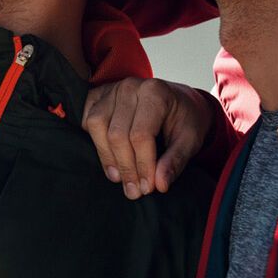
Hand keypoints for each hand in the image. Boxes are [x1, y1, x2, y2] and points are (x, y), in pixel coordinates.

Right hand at [82, 78, 210, 198]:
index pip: (140, 135)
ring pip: (96, 126)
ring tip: (118, 177)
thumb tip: (159, 184)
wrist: (178, 101)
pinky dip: (93, 140)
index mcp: (155, 93)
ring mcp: (111, 89)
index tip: (147, 188)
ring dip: (106, 157)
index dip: (142, 165)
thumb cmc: (184, 119)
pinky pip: (86, 119)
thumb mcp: (190, 140)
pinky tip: (107, 156)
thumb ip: (176, 161)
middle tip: (133, 190)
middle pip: (116, 134)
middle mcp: (130, 87)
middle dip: (125, 167)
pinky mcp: (98, 95)